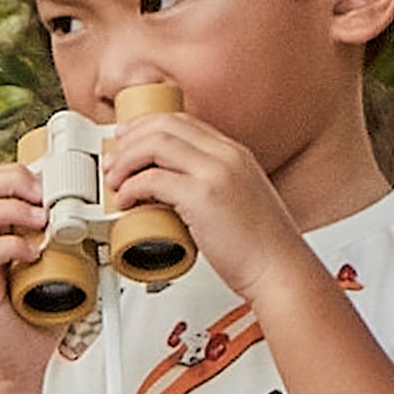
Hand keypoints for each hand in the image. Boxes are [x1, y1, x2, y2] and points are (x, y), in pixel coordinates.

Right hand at [0, 160, 59, 388]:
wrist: (20, 365)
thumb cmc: (39, 319)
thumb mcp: (69, 272)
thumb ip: (80, 246)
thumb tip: (112, 225)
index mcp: (2, 231)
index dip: (22, 170)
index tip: (53, 177)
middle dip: (14, 179)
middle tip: (43, 191)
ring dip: (11, 208)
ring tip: (41, 220)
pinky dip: (9, 246)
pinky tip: (32, 254)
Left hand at [101, 111, 310, 305]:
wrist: (280, 271)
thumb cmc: (261, 249)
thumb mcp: (238, 201)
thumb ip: (211, 187)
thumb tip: (174, 194)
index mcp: (235, 154)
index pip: (183, 122)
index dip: (147, 127)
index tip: (128, 142)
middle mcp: (226, 156)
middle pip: (164, 125)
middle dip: (129, 139)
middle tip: (112, 161)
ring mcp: (216, 173)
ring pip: (155, 143)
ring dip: (126, 159)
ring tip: (114, 181)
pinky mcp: (203, 197)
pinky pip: (153, 180)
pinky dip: (131, 188)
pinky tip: (126, 203)